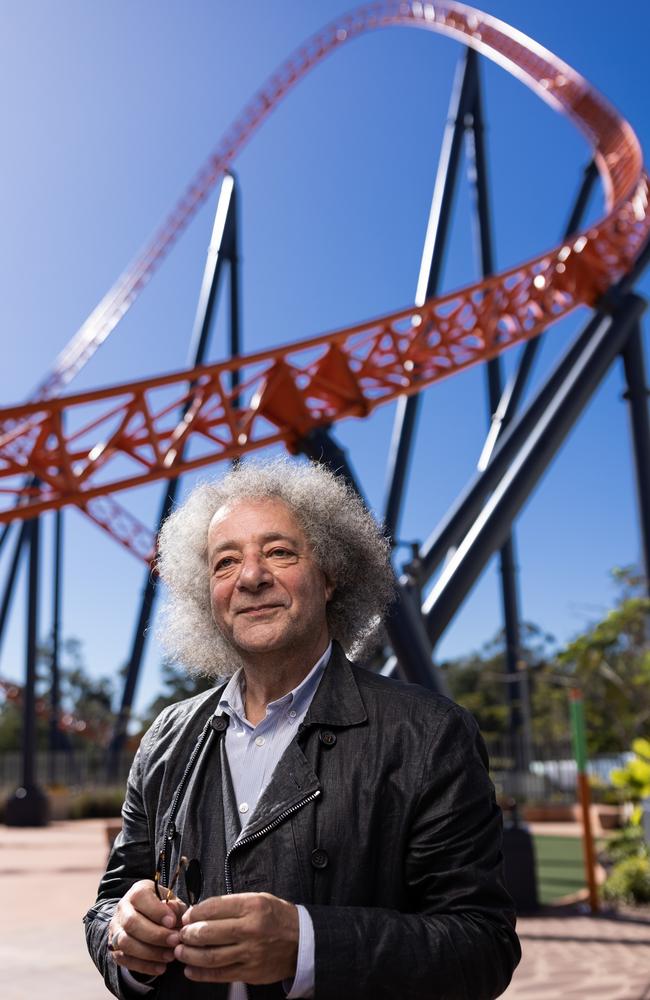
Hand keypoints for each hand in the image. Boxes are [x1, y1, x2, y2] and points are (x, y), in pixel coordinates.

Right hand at [108, 879, 186, 977]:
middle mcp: (122, 908)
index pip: (140, 898)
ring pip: (125, 943)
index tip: (172, 922)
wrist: (145, 917)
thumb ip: (175, 907)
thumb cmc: (164, 908)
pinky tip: (161, 968)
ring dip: (150, 952)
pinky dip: (144, 966)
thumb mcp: (172, 901)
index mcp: (137, 891)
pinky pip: (125, 960)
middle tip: (175, 941)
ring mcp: (116, 929)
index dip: (156, 911)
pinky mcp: (114, 948)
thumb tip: (174, 914)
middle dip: (155, 935)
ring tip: (170, 956)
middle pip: (131, 922)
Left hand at [173, 892, 298, 983]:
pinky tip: (190, 970)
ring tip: (180, 952)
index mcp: (252, 906)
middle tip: (180, 935)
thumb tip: (200, 912)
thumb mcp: (259, 899)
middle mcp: (251, 929)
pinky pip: (220, 975)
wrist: (303, 941)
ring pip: (211, 956)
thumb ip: (231, 905)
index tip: (187, 916)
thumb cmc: (277, 917)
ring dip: (189, 955)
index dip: (194, 913)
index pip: (213, 907)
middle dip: (188, 934)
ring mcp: (250, 953)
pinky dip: (201, 974)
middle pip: (208, 933)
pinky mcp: (250, 972)